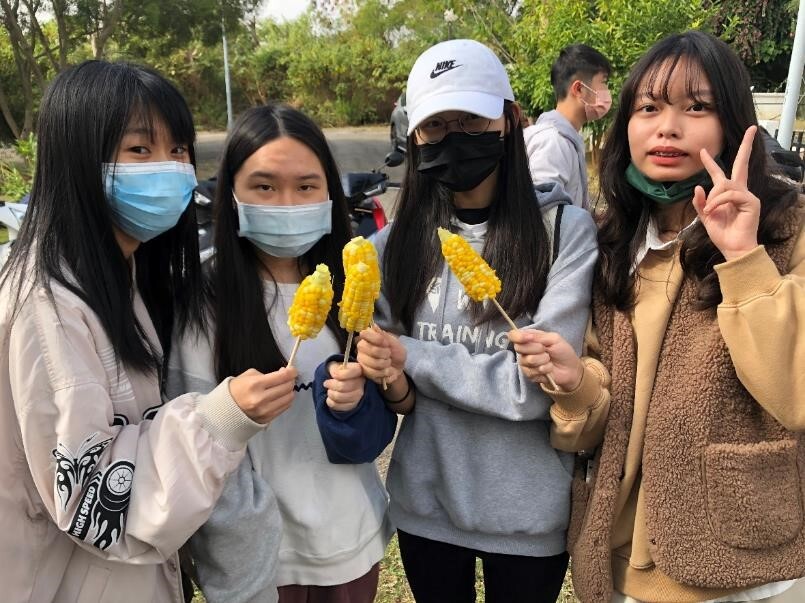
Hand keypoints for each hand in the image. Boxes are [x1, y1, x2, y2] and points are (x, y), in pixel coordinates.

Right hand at [229, 367, 297, 423]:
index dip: (292, 371)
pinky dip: (285, 400)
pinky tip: (280, 396)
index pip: (282, 377)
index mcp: (256, 384)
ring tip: (283, 388)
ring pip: (289, 398)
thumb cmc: (236, 390)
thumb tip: (283, 374)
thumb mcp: (248, 376)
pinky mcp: (268, 418)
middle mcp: (262, 398)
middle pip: (287, 387)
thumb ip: (266, 374)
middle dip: (290, 380)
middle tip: (287, 378)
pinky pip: (285, 407)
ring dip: (289, 391)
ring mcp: (265, 410)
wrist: (224, 411)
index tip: (292, 370)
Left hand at [324, 361, 365, 411]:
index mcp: (359, 370)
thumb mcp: (336, 366)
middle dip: (331, 385)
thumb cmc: (339, 372)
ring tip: (329, 391)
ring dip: (331, 394)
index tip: (333, 375)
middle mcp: (361, 383)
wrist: (341, 382)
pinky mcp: (353, 405)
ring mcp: (359, 395)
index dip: (340, 374)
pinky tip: (330, 398)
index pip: (353, 372)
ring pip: (340, 397)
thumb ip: (335, 368)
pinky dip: (331, 402)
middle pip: (343, 386)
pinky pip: (339, 406)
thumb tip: (335, 373)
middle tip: (326, 383)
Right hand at [356, 325, 405, 384]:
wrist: (399, 368)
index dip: (376, 339)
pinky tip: (386, 370)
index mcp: (369, 336)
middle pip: (366, 348)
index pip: (364, 333)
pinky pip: (371, 372)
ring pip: (370, 361)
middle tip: (389, 353)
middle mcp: (362, 346)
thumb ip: (384, 335)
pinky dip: (383, 372)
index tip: (386, 343)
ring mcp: (361, 359)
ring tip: (388, 362)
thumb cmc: (396, 352)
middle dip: (382, 352)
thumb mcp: (394, 342)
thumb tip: (373, 325)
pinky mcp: (364, 371)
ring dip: (384, 363)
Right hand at [508, 329, 582, 390]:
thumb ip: (539, 336)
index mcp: (528, 338)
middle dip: (535, 349)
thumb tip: (525, 335)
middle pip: (518, 347)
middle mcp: (524, 350)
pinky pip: (531, 371)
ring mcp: (525, 363)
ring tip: (549, 360)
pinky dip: (544, 369)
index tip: (530, 338)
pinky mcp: (529, 374)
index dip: (518, 337)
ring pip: (527, 360)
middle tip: (546, 350)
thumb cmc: (562, 351)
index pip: (513, 335)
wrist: (570, 369)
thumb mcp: (554, 338)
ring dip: (542, 360)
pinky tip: (549, 368)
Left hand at [692, 125, 760, 260]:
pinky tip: (712, 211)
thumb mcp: (705, 217)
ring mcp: (747, 195)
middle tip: (752, 128)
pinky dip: (718, 202)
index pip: (720, 174)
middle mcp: (739, 191)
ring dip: (713, 198)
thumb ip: (700, 202)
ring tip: (708, 211)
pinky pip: (730, 195)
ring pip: (726, 185)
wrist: (733, 248)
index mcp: (727, 194)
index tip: (703, 150)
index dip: (711, 162)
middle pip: (741, 164)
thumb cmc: (722, 234)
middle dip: (746, 146)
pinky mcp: (751, 201)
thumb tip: (699, 186)